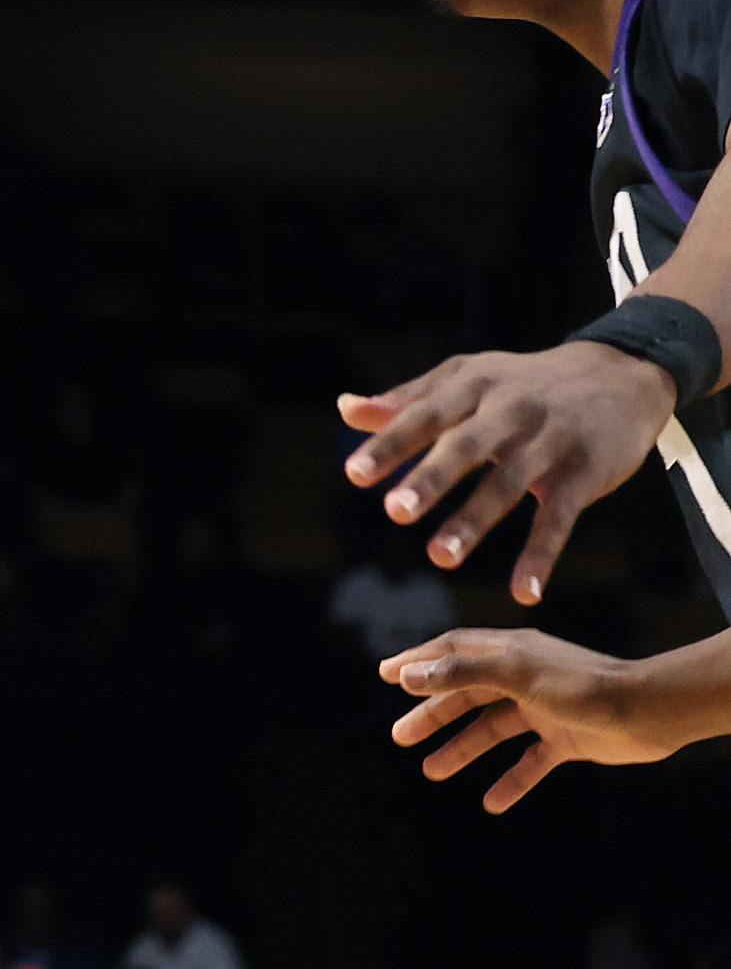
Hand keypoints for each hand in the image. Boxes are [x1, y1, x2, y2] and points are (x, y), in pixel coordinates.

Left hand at [339, 341, 675, 603]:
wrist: (622, 375)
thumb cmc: (525, 382)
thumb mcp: (469, 377)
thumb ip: (409, 399)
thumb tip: (346, 410)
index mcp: (473, 386)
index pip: (425, 415)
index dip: (391, 443)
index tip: (354, 475)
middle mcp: (510, 410)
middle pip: (466, 445)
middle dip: (432, 477)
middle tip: (395, 510)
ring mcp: (550, 441)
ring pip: (509, 483)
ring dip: (474, 520)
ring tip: (439, 556)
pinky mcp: (585, 472)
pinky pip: (560, 517)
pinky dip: (542, 554)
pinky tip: (523, 593)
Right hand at [382, 627, 679, 809]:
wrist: (649, 710)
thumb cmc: (582, 685)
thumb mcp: (514, 673)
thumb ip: (461, 672)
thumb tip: (409, 676)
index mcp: (508, 652)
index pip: (452, 651)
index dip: (417, 662)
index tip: (386, 675)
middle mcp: (522, 678)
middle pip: (466, 695)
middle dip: (431, 715)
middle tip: (399, 737)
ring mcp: (543, 710)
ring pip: (492, 730)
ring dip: (462, 749)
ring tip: (431, 772)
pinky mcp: (565, 739)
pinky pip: (530, 762)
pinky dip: (511, 781)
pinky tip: (492, 803)